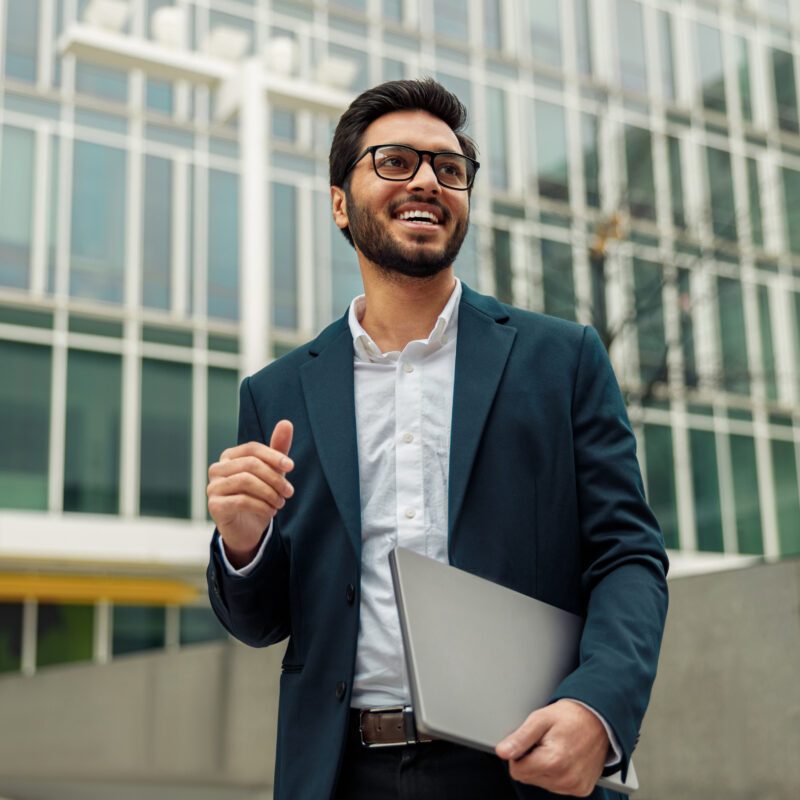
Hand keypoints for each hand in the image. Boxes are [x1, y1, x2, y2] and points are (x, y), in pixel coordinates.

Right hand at [207, 420, 294, 567]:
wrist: (247, 529)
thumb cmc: (259, 496)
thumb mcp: (272, 472)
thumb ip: (278, 449)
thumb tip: (286, 422)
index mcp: (229, 457)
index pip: (252, 449)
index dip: (273, 455)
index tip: (291, 467)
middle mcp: (217, 469)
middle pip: (250, 464)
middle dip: (274, 478)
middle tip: (289, 492)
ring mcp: (213, 487)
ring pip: (245, 481)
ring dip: (269, 493)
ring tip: (280, 503)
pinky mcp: (214, 506)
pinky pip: (241, 501)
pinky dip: (261, 506)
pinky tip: (271, 512)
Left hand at [495, 699, 608, 796]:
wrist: (598, 719)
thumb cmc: (569, 716)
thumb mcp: (540, 719)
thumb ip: (519, 738)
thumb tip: (501, 752)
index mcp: (554, 761)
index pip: (517, 771)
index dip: (519, 754)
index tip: (531, 742)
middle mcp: (566, 778)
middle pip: (529, 778)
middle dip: (531, 760)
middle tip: (545, 742)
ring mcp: (575, 786)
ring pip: (542, 783)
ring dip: (544, 767)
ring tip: (556, 748)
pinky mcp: (582, 789)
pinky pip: (557, 787)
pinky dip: (557, 773)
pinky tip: (565, 757)